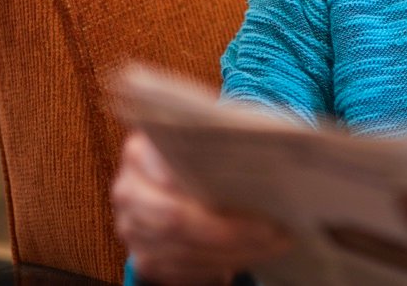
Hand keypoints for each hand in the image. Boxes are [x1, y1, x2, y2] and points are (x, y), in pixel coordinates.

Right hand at [111, 132, 292, 284]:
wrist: (181, 179)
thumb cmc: (206, 154)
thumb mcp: (213, 134)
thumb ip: (227, 138)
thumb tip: (270, 146)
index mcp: (141, 150)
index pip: (172, 172)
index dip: (213, 185)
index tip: (261, 192)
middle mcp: (128, 190)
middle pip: (175, 220)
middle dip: (231, 231)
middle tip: (278, 231)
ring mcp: (131, 228)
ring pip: (181, 251)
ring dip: (234, 253)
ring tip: (275, 244)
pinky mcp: (144, 258)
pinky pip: (180, 272)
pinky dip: (220, 266)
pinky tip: (252, 255)